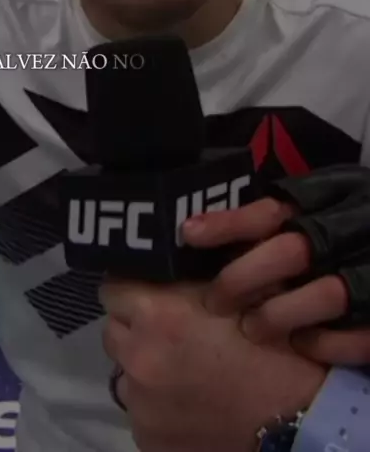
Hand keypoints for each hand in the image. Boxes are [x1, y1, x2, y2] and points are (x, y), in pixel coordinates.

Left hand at [101, 279, 325, 451]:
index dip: (130, 286)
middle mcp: (138, 356)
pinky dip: (155, 400)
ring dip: (143, 361)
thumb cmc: (271, 346)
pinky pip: (139, 407)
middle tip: (165, 327)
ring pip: (124, 369)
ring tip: (178, 364)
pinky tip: (186, 397)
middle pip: (113, 328)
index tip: (147, 290)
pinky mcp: (145, 436)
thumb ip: (190, 274)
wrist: (293, 422)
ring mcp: (139, 402)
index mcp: (156, 313)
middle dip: (134, 324)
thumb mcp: (234, 290)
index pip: (112, 288)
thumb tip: (162, 256)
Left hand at [183, 196, 369, 364]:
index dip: (229, 223)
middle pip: (292, 251)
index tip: (189, 235)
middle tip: (215, 302)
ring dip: (279, 315)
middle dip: (245, 278)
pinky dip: (324, 343)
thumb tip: (198, 231)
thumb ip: (271, 219)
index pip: (273, 210)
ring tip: (252, 328)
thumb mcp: (313, 211)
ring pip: (326, 294)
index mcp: (331, 198)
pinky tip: (302, 344)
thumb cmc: (339, 237)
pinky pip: (356, 337)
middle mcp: (352, 231)